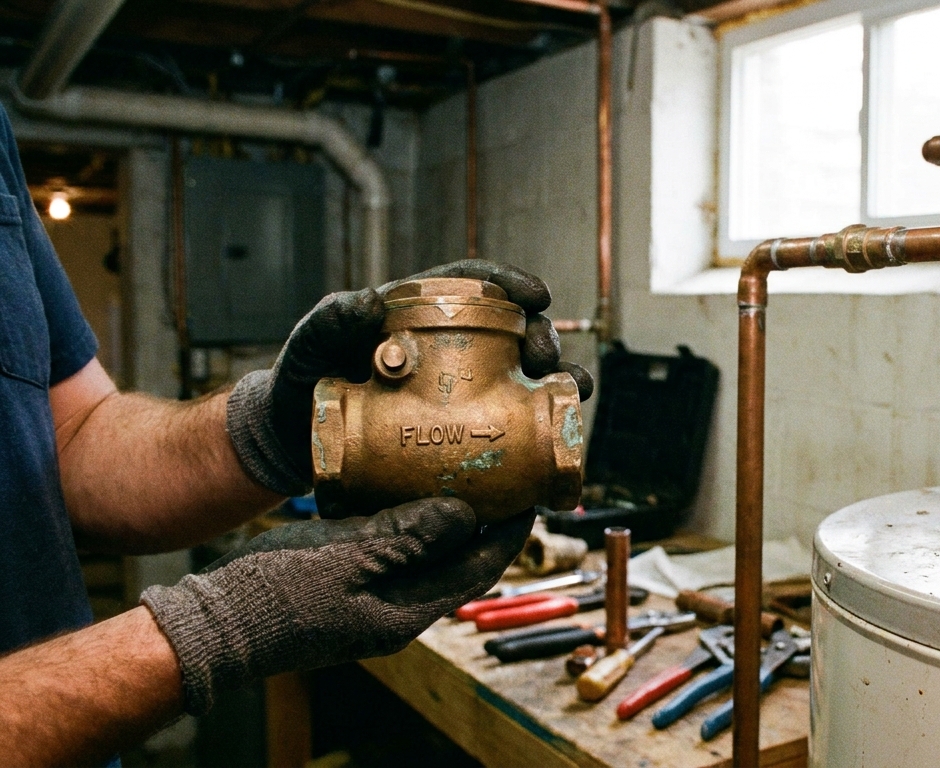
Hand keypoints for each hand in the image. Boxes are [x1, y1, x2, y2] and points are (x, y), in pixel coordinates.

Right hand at [142, 499, 532, 714]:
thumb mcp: (346, 558)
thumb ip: (408, 536)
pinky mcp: (346, 583)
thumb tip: (466, 515)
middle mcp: (396, 609)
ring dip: (442, 516)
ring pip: (423, 552)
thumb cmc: (273, 596)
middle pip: (457, 560)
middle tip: (500, 473)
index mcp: (406, 613)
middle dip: (481, 520)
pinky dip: (402, 517)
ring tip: (459, 470)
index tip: (529, 494)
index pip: (478, 570)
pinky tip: (400, 484)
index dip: (508, 532)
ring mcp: (370, 598)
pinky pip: (389, 548)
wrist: (211, 623)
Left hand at [225, 260, 593, 495]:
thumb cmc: (301, 382)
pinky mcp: (461, 430)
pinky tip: (556, 436)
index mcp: (421, 314)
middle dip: (542, 338)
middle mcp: (450, 348)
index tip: (537, 295)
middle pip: (513, 332)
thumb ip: (328, 320)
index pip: (475, 285)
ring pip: (522, 378)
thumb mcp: (307, 347)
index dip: (511, 284)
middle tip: (546, 360)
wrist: (294, 442)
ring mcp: (459, 391)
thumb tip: (369, 301)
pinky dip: (538, 429)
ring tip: (571, 391)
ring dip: (555, 382)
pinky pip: (507, 426)